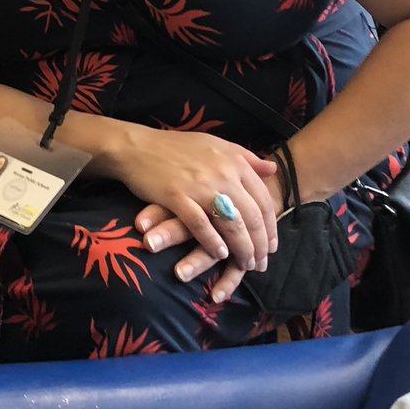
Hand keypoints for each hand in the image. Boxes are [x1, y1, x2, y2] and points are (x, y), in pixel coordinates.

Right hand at [110, 127, 279, 271]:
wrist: (136, 146)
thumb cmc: (175, 147)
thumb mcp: (215, 144)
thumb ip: (245, 157)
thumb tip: (272, 169)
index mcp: (233, 161)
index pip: (262, 199)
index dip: (270, 227)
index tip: (270, 246)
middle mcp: (221, 173)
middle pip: (251, 216)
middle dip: (259, 244)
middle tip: (260, 263)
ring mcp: (199, 186)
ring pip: (231, 224)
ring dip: (241, 248)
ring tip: (244, 264)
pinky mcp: (176, 197)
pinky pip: (200, 225)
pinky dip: (212, 242)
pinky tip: (219, 254)